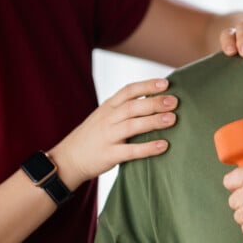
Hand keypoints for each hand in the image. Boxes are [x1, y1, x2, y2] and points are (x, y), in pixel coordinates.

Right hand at [50, 78, 176, 185]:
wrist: (68, 159)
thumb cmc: (93, 136)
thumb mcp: (104, 116)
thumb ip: (124, 108)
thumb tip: (155, 100)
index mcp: (108, 107)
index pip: (128, 91)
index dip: (147, 86)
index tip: (165, 83)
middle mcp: (107, 119)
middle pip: (132, 106)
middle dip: (154, 102)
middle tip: (174, 101)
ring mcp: (107, 137)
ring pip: (132, 126)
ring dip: (154, 121)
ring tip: (173, 119)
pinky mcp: (109, 155)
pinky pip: (130, 151)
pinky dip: (147, 148)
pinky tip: (163, 146)